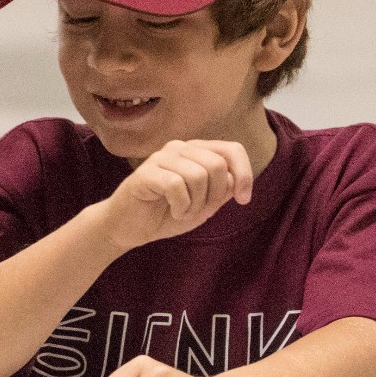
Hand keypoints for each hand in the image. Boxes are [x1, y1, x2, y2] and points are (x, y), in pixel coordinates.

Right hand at [98, 140, 252, 250]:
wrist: (131, 228)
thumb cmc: (168, 213)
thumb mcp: (205, 204)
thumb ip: (222, 190)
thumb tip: (234, 178)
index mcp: (196, 151)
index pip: (232, 149)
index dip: (244, 174)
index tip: (243, 199)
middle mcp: (180, 148)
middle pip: (217, 165)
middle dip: (214, 195)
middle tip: (197, 209)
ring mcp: (161, 158)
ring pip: (198, 176)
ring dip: (195, 204)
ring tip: (182, 210)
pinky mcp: (146, 173)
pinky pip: (176, 186)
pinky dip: (181, 206)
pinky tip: (172, 210)